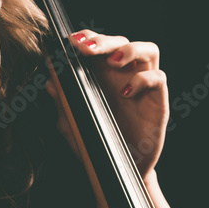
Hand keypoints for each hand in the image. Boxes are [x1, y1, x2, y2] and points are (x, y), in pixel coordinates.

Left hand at [44, 30, 168, 178]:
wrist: (117, 170)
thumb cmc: (96, 142)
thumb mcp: (73, 124)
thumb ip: (63, 103)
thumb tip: (50, 82)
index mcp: (101, 75)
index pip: (97, 44)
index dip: (86, 36)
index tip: (69, 41)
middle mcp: (124, 75)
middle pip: (121, 41)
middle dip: (103, 40)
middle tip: (84, 48)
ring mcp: (143, 85)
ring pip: (148, 50)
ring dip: (129, 49)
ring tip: (112, 61)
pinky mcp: (158, 101)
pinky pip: (158, 78)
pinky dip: (142, 80)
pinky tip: (125, 92)